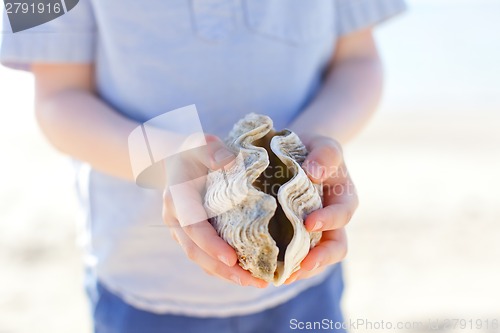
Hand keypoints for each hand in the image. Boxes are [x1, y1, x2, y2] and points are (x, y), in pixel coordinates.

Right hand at [162, 134, 267, 287]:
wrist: (177, 160)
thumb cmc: (195, 150)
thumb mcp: (202, 142)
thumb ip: (213, 151)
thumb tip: (229, 163)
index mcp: (177, 196)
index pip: (192, 225)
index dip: (211, 244)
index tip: (233, 259)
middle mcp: (175, 217)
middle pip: (196, 251)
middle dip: (224, 270)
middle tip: (254, 281)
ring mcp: (180, 229)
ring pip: (200, 259)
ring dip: (226, 274)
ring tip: (257, 283)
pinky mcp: (190, 235)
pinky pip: (204, 256)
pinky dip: (222, 268)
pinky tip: (246, 275)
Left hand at [284, 135, 357, 283]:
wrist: (298, 153)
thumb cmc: (314, 149)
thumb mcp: (324, 145)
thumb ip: (325, 155)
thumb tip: (314, 173)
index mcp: (343, 200)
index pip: (342, 215)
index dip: (329, 221)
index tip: (309, 223)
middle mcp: (332, 221)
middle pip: (334, 248)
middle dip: (319, 259)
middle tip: (300, 267)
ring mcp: (314, 232)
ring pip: (313, 258)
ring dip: (298, 270)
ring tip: (278, 277)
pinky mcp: (292, 236)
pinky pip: (291, 255)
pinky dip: (281, 263)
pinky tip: (263, 268)